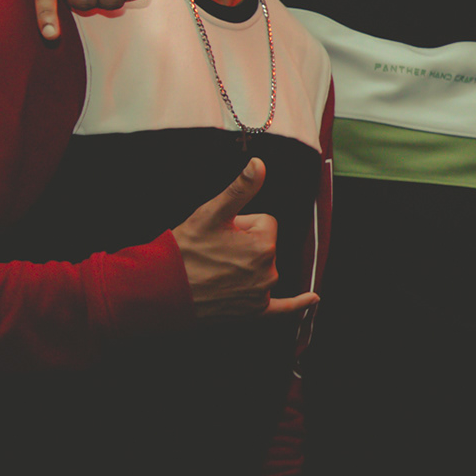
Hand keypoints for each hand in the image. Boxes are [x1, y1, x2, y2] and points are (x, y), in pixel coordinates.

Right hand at [173, 160, 318, 320]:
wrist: (162, 289)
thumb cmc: (185, 249)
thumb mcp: (212, 213)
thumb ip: (241, 188)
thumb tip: (259, 164)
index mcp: (264, 246)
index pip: (265, 223)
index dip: (242, 224)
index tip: (221, 233)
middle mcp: (268, 272)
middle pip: (264, 246)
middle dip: (242, 245)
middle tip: (214, 252)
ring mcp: (261, 294)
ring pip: (262, 268)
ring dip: (245, 266)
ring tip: (216, 271)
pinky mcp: (252, 311)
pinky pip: (281, 308)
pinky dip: (296, 304)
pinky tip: (313, 298)